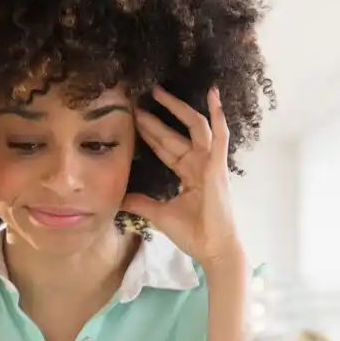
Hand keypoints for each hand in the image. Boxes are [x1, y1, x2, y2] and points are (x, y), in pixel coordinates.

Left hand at [123, 86, 242, 268]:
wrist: (213, 249)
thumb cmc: (193, 234)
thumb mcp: (159, 215)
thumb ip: (141, 203)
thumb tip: (119, 198)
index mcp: (188, 174)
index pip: (165, 147)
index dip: (150, 133)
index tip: (133, 117)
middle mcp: (199, 164)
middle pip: (175, 134)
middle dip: (156, 117)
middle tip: (138, 99)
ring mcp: (210, 163)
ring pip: (194, 127)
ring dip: (177, 108)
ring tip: (158, 91)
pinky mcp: (218, 166)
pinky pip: (220, 135)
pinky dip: (217, 114)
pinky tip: (212, 93)